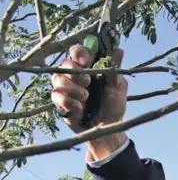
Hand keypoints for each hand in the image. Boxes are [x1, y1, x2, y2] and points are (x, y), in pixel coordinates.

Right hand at [51, 44, 128, 159]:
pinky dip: (67, 101)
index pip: (77, 51)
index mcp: (89, 68)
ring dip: (72, 87)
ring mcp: (66, 88)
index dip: (79, 53)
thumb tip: (119, 50)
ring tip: (86, 97)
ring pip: (57, 78)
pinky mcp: (60, 102)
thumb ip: (114, 69)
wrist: (107, 128)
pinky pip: (55, 95)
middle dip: (75, 72)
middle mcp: (75, 75)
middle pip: (65, 63)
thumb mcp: (118, 87)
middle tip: (87, 82)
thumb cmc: (113, 106)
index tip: (86, 61)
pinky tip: (79, 108)